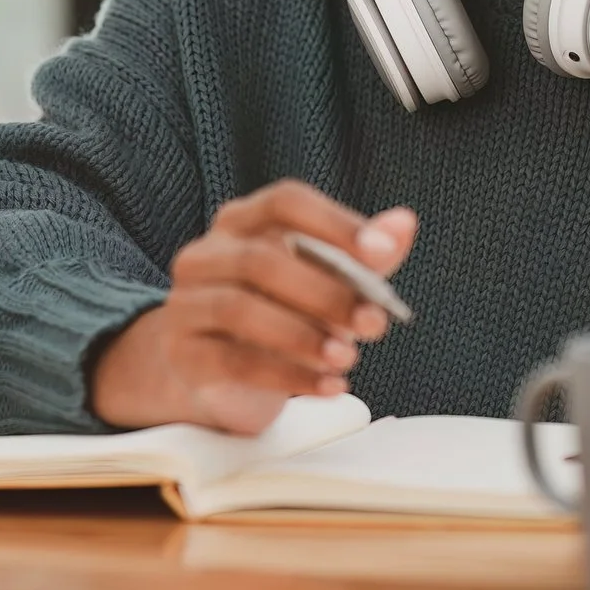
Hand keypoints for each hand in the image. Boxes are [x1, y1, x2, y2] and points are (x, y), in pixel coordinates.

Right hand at [91, 180, 416, 433]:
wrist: (214, 375)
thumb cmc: (277, 314)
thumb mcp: (323, 284)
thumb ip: (361, 258)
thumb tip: (404, 224)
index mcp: (241, 223)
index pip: (285, 202)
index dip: (334, 222)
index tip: (382, 252)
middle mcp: (206, 255)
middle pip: (262, 259)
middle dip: (326, 293)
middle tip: (374, 322)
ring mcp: (186, 304)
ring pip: (241, 310)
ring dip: (304, 336)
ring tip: (348, 358)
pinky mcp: (185, 355)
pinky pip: (234, 362)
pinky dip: (288, 376)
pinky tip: (329, 387)